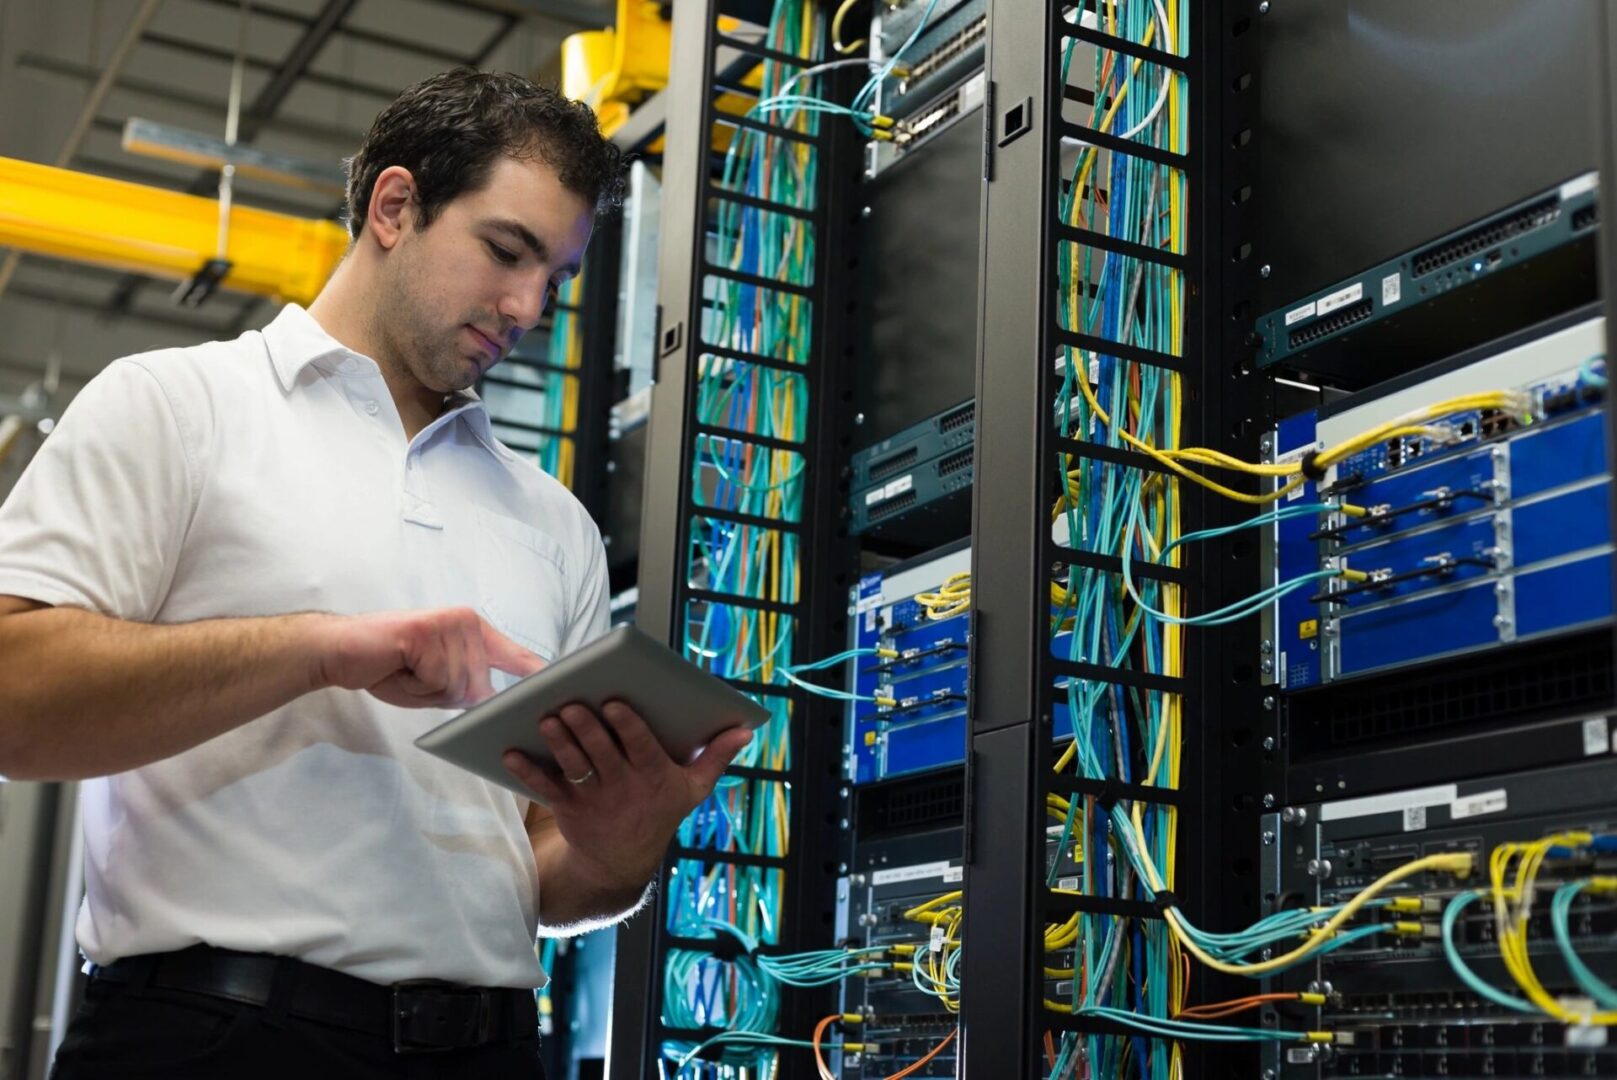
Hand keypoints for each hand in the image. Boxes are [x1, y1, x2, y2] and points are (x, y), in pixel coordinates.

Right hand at [311, 607, 544, 707]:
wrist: (341, 650)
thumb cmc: (389, 667)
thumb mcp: (438, 684)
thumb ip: (468, 689)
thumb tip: (494, 702)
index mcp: (474, 631)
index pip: (515, 655)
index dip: (537, 672)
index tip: (564, 683)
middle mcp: (467, 622)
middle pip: (480, 685)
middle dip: (445, 694)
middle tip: (414, 676)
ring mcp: (449, 624)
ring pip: (458, 685)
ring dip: (428, 689)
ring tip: (405, 670)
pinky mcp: (427, 631)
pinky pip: (437, 678)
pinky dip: (415, 683)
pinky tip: (398, 666)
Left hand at [502, 702, 752, 890]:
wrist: (621, 862)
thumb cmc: (659, 812)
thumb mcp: (694, 788)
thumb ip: (717, 756)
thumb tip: (746, 729)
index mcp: (654, 776)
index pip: (641, 747)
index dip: (628, 727)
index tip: (616, 703)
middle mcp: (623, 787)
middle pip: (601, 754)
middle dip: (585, 729)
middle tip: (571, 704)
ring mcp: (593, 799)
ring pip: (573, 767)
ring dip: (558, 743)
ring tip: (546, 719)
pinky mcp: (567, 807)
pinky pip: (545, 788)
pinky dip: (527, 771)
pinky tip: (510, 752)